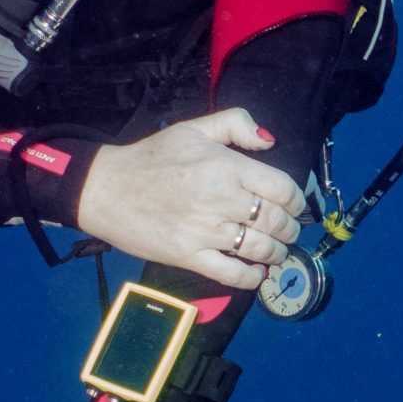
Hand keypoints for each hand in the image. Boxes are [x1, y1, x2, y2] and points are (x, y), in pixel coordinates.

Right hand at [76, 107, 306, 290]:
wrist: (105, 188)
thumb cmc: (150, 157)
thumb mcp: (193, 128)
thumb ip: (235, 124)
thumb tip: (270, 140)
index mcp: (225, 166)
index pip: (281, 188)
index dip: (297, 200)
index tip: (295, 205)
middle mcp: (220, 199)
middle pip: (276, 221)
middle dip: (290, 228)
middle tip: (289, 231)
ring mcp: (205, 230)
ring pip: (260, 249)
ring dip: (277, 253)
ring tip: (277, 252)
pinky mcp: (189, 255)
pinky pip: (232, 273)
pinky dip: (252, 277)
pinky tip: (257, 274)